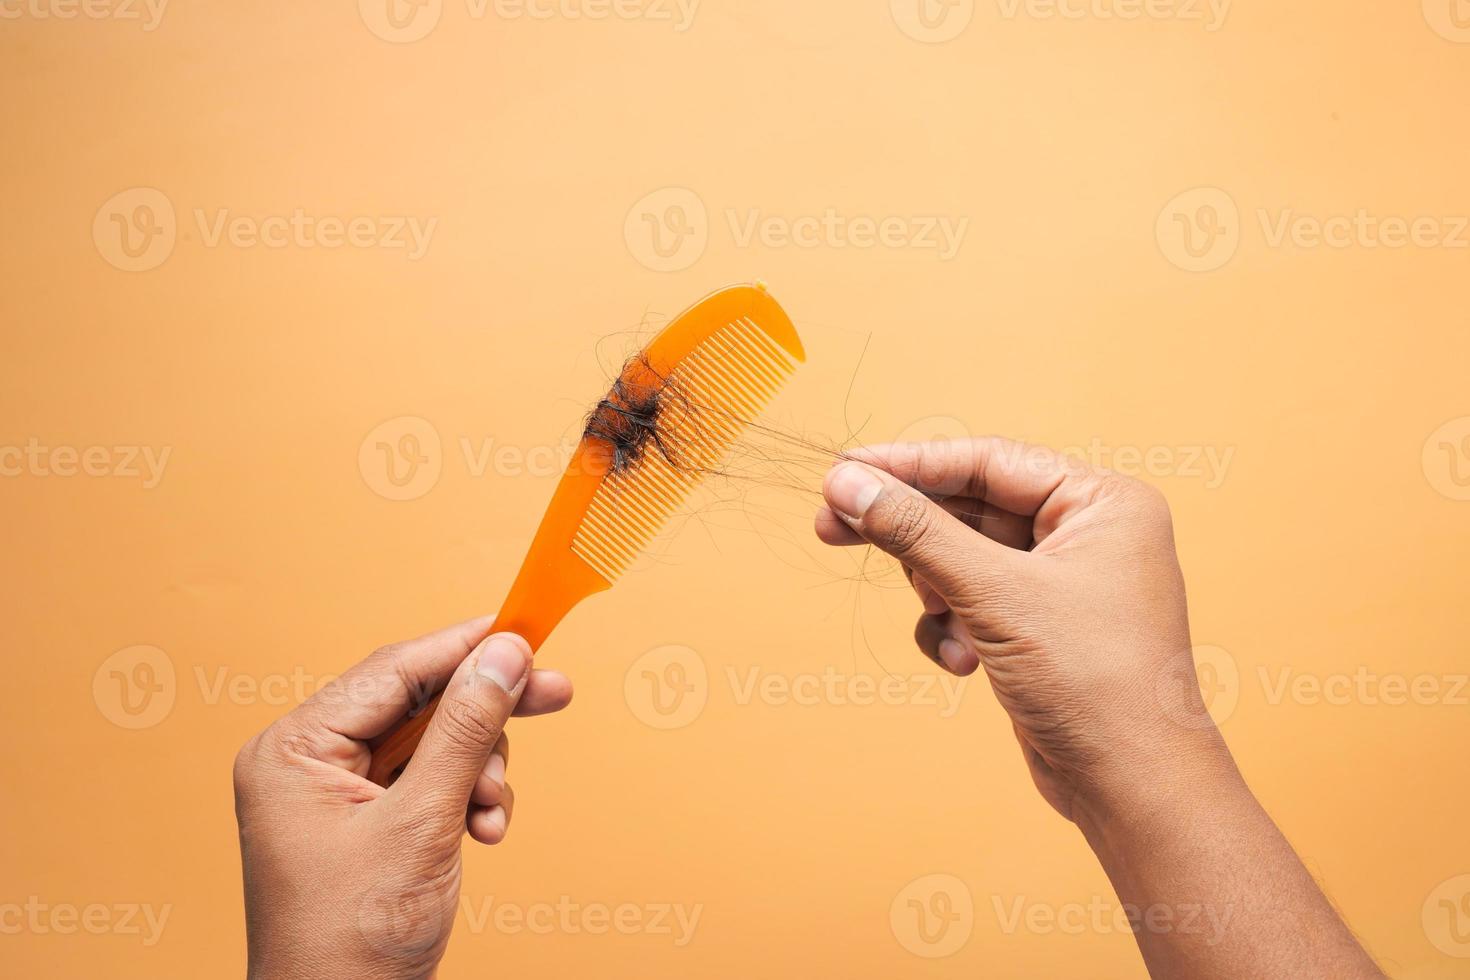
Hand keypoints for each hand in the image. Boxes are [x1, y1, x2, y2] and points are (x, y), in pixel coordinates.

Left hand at [233, 618, 571, 979]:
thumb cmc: (351, 942)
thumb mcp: (421, 824)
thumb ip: (466, 731)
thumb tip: (504, 655)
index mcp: (292, 751)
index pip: (391, 672)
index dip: (464, 647)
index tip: (525, 628)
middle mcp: (309, 763)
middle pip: (417, 703)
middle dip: (485, 712)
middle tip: (554, 693)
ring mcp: (339, 795)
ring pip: (435, 742)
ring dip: (480, 770)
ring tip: (489, 812)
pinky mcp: (370, 823)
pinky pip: (433, 782)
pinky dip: (468, 800)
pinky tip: (483, 832)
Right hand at [817, 438, 1383, 977]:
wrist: (1132, 786)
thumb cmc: (1093, 681)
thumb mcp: (993, 594)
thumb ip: (916, 532)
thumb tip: (848, 482)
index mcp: (1101, 502)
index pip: (987, 460)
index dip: (909, 464)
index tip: (843, 472)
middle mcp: (1088, 533)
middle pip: (970, 506)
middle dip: (909, 531)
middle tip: (831, 526)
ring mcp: (1065, 583)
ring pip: (965, 558)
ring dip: (937, 591)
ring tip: (940, 621)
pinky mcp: (1042, 628)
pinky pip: (976, 603)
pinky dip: (954, 627)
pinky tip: (961, 662)